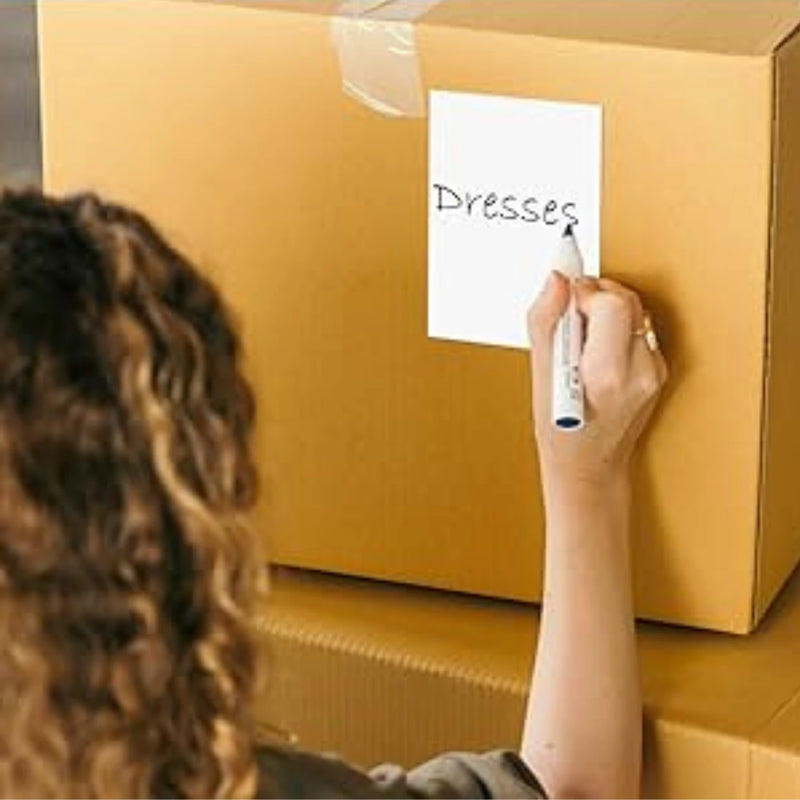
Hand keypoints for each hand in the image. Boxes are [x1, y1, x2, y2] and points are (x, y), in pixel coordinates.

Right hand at [526, 271, 667, 487]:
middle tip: (570, 320)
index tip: (565, 300)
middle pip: (626, 302)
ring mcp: (655, 372)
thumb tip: (556, 279)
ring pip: (634, 312)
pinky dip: (616, 330)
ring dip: (606, 313)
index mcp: (608, 374)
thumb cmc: (560, 432)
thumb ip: (546, 321)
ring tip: (582, 341)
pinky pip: (639, 330)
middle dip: (595, 298)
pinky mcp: (660, 371)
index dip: (584, 293)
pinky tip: (597, 353)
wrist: (589, 469)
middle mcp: (640, 371)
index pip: (612, 304)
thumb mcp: (540, 377)